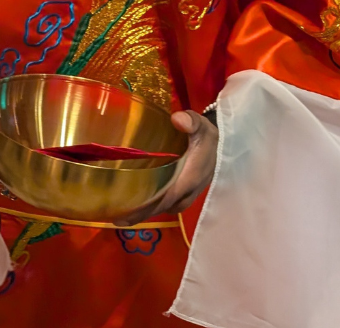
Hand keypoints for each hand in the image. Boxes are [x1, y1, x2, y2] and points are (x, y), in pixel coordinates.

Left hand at [114, 111, 217, 225]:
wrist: (223, 144)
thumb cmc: (207, 135)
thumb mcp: (201, 125)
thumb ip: (191, 121)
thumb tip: (178, 120)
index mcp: (190, 178)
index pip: (166, 198)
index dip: (147, 208)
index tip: (126, 215)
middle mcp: (188, 190)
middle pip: (162, 207)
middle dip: (140, 214)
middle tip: (116, 219)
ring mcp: (187, 193)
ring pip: (165, 207)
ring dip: (146, 211)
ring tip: (122, 213)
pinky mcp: (185, 191)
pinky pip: (168, 202)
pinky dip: (154, 204)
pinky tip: (138, 201)